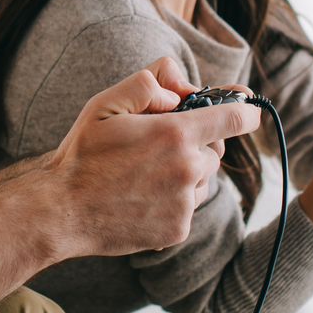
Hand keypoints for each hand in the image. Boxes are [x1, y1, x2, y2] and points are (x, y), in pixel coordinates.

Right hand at [41, 57, 254, 257]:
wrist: (62, 211)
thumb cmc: (82, 154)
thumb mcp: (106, 103)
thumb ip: (148, 83)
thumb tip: (180, 89)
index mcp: (174, 134)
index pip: (234, 119)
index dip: (246, 110)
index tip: (250, 108)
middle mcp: (186, 170)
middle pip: (216, 150)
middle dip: (197, 142)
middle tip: (160, 142)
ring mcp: (184, 204)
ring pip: (203, 179)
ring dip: (186, 171)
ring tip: (145, 172)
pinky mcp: (177, 230)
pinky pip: (189, 206)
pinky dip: (174, 199)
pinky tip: (142, 195)